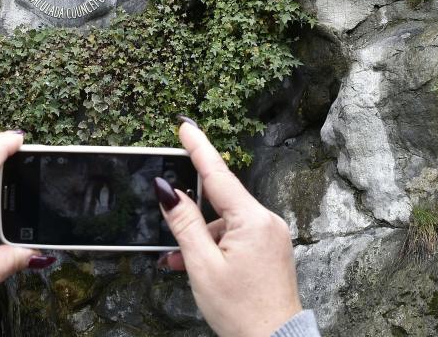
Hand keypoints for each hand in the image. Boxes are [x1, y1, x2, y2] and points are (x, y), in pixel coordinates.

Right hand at [155, 118, 302, 336]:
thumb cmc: (241, 311)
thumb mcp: (201, 266)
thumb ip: (183, 224)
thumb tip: (167, 191)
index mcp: (252, 220)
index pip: (218, 174)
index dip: (198, 147)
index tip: (185, 125)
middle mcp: (266, 221)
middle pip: (219, 203)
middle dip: (192, 216)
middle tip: (174, 231)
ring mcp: (270, 235)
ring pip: (225, 223)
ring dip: (201, 239)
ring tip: (181, 264)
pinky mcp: (270, 249)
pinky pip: (236, 236)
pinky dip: (216, 247)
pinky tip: (199, 265)